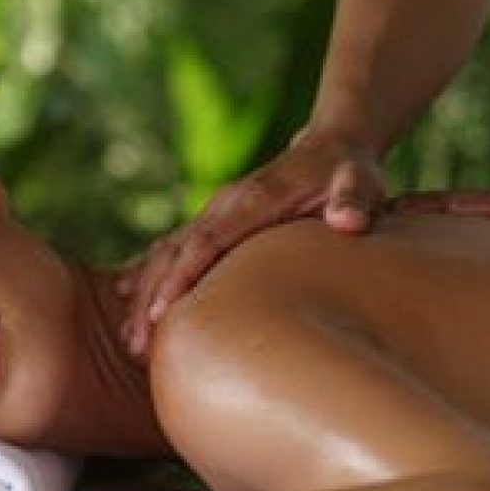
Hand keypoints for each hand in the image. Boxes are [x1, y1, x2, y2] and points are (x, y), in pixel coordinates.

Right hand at [119, 132, 384, 353]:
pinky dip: (148, 276)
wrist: (331, 147)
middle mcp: (224, 205)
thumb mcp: (361, 180)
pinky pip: (172, 251)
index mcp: (253, 199)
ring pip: (166, 254)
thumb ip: (355, 199)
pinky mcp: (215, 223)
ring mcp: (216, 213)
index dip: (182, 275)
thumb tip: (348, 221)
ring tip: (130, 340)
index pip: (208, 239)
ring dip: (144, 294)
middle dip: (152, 297)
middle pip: (175, 252)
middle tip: (136, 343)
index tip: (162, 311)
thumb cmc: (348, 172)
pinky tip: (128, 303)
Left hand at [395, 141, 489, 253]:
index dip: (443, 218)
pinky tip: (434, 208)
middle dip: (421, 212)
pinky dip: (465, 207)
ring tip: (388, 210)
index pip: (482, 217)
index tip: (404, 223)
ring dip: (430, 208)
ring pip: (472, 204)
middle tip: (374, 215)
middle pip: (466, 208)